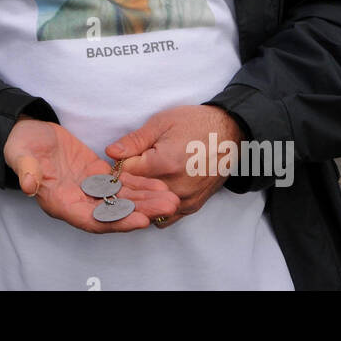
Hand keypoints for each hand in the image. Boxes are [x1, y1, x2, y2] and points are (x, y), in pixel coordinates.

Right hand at [4, 118, 178, 233]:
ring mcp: (87, 188)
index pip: (92, 220)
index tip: (140, 220)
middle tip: (168, 206)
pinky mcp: (94, 173)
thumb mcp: (20, 155)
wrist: (25, 132)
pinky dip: (138, 183)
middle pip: (113, 212)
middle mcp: (77, 201)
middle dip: (141, 210)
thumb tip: (29, 186)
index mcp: (59, 202)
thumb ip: (27, 171)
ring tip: (169, 197)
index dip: (117, 222)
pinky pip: (119, 183)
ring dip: (145, 198)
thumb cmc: (20, 146)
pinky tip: (157, 182)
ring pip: (120, 199)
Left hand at [105, 105, 245, 228]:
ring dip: (141, 199)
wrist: (229, 133)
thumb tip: (110, 153)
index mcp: (164, 164)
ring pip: (150, 208)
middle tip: (129, 170)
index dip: (117, 167)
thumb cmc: (194, 123)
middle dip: (127, 184)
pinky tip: (153, 194)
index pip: (125, 175)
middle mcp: (175, 187)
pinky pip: (166, 217)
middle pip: (136, 195)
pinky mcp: (193, 206)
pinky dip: (156, 207)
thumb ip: (134, 141)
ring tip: (143, 181)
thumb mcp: (161, 123)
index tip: (118, 160)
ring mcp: (185, 200)